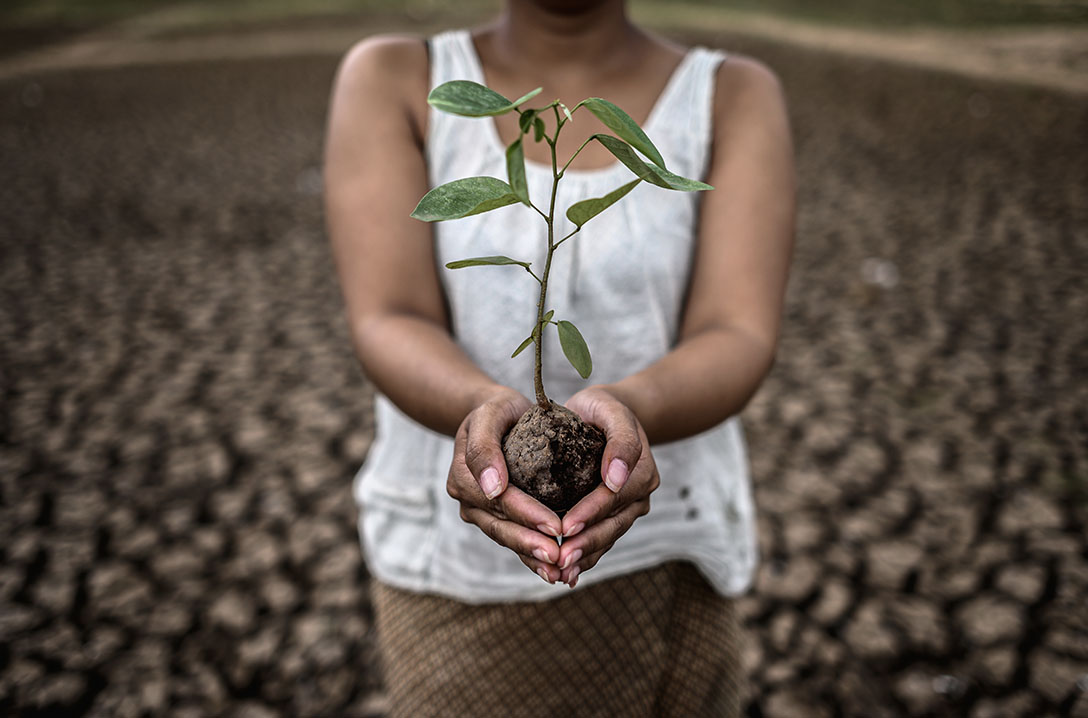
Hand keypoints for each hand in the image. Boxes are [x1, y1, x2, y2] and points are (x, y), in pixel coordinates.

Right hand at [446, 387, 568, 583]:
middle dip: (531, 544)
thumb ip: (484, 446)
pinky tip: (552, 570)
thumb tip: (491, 488)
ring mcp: (479, 511)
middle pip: (502, 525)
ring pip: (507, 537)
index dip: (527, 515)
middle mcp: (468, 498)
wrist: (498, 415)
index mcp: (464, 475)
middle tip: (560, 557)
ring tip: (559, 572)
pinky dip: (531, 556)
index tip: (556, 527)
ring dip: (531, 557)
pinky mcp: (494, 517)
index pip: (500, 501)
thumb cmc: (498, 409)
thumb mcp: (491, 413)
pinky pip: (512, 538)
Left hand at [557, 386, 659, 586]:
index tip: (565, 527)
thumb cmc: (604, 408)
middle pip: (612, 525)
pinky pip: (601, 539)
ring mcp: (629, 509)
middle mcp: (639, 495)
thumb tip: (617, 478)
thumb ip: (621, 440)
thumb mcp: (611, 410)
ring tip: (560, 573)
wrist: (606, 414)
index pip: (612, 498)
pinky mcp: (615, 516)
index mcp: (641, 471)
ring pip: (607, 537)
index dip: (590, 514)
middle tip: (560, 560)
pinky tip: (566, 573)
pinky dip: (585, 556)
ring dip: (584, 557)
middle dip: (585, 544)